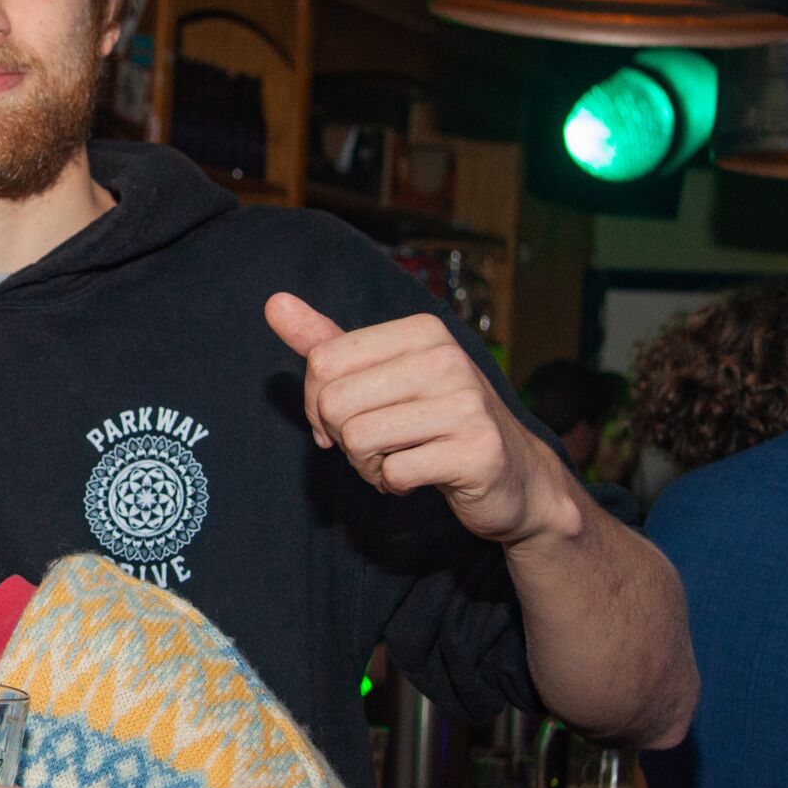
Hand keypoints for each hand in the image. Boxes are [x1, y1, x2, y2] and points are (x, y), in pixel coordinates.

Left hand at [265, 293, 576, 546]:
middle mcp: (447, 359)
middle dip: (342, 436)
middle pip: (336, 403)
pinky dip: (393, 485)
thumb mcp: (381, 374)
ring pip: (359, 439)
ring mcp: (467, 405)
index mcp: (422, 330)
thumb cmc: (436, 420)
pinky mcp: (477, 452)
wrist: (513, 476)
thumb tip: (274, 302)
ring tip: (397, 459)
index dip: (318, 401)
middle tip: (377, 444)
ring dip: (366, 464)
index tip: (346, 417)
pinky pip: (393, 474)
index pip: (323, 361)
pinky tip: (420, 476)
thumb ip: (326, 342)